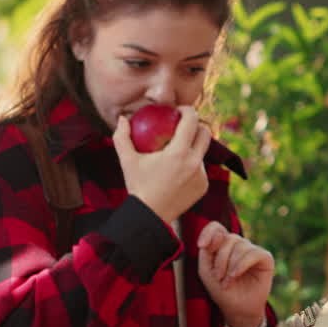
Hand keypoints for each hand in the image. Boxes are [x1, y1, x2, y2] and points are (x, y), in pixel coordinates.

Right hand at [114, 106, 210, 223]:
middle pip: (205, 133)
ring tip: (176, 150)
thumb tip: (123, 118)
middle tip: (182, 126)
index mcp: (178, 153)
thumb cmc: (137, 186)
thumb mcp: (127, 160)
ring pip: (202, 152)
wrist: (149, 216)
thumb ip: (122, 137)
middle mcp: (194, 163)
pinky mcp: (204, 186)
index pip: (192, 121)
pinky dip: (191, 165)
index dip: (188, 110)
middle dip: (196, 125)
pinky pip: (200, 169)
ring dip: (192, 147)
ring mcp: (201, 175)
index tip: (179, 111)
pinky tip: (177, 169)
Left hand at [197, 221, 274, 326]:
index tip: (202, 246)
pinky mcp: (265, 258)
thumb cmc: (221, 290)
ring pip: (240, 245)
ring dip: (230, 266)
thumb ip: (207, 251)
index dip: (208, 232)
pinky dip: (241, 265)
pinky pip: (254, 253)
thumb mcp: (206, 271)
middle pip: (228, 238)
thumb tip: (219, 235)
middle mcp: (238, 245)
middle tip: (218, 277)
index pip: (216, 227)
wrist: (237, 309)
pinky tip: (236, 275)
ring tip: (227, 281)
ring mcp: (252, 250)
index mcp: (222, 245)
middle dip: (220, 259)